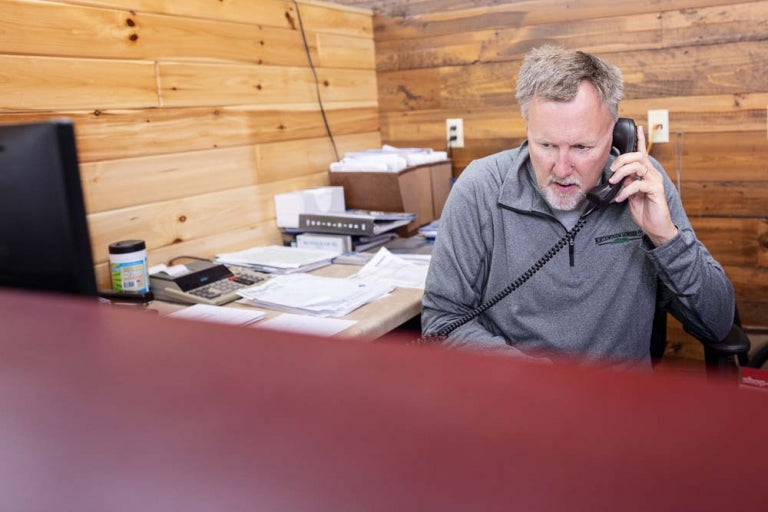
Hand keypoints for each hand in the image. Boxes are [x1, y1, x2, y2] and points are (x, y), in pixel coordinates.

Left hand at [608, 125, 677, 246]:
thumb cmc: (644, 210)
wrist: (655, 227)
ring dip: (622, 172)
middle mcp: (652, 174)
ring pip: (638, 166)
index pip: (643, 153)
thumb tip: (620, 176)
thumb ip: (627, 183)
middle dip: (622, 159)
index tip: (637, 128)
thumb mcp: (630, 194)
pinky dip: (626, 190)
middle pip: (638, 156)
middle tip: (612, 170)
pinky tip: (620, 198)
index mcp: (646, 173)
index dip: (640, 140)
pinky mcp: (656, 191)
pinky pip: (638, 184)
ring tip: (614, 182)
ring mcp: (655, 182)